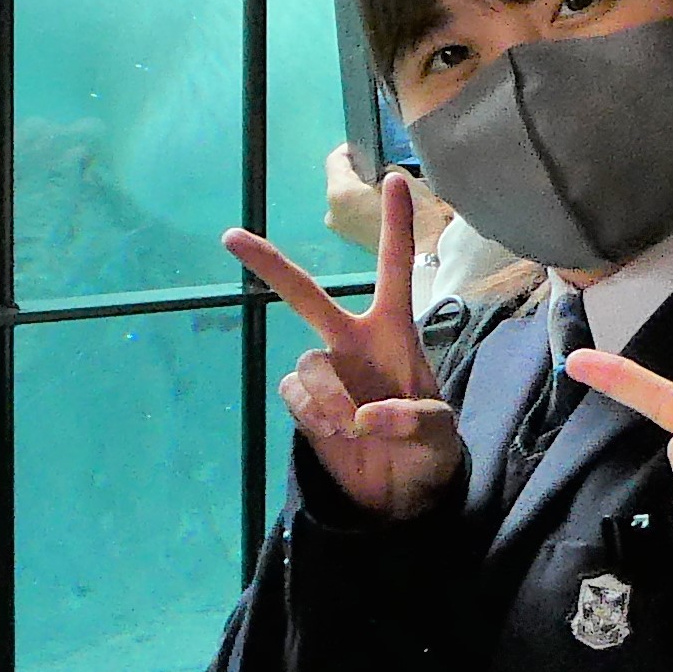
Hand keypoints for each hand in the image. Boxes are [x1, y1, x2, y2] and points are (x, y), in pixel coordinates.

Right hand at [227, 169, 464, 521]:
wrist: (400, 493)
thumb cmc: (429, 449)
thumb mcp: (441, 435)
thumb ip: (415, 420)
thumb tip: (366, 416)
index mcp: (393, 333)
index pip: (394, 269)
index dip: (396, 225)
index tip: (397, 178)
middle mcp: (351, 341)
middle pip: (307, 295)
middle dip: (270, 264)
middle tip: (231, 237)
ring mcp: (325, 371)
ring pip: (307, 364)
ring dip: (329, 396)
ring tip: (353, 426)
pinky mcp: (304, 403)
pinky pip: (294, 394)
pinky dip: (313, 414)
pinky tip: (335, 432)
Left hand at [319, 145, 454, 261]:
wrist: (426, 258)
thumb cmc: (414, 213)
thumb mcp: (401, 177)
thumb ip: (382, 168)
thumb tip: (378, 169)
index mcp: (339, 193)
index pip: (336, 159)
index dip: (353, 149)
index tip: (372, 146)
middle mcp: (332, 212)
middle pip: (341, 180)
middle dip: (360, 171)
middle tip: (385, 165)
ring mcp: (341, 229)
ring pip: (349, 198)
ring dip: (365, 189)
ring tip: (391, 186)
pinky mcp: (354, 240)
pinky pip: (356, 213)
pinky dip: (368, 205)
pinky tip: (390, 204)